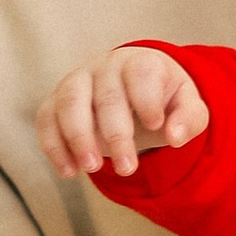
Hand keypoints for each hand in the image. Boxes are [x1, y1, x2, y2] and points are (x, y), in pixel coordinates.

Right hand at [39, 46, 209, 178]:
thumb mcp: (186, 106)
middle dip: (116, 134)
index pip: (141, 73)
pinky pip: (46, 119)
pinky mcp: (56, 101)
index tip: (155, 125)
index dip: (147, 99)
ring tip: (92, 169)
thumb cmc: (162, 100)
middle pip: (106, 96)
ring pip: (69, 102)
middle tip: (128, 169)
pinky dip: (53, 146)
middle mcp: (105, 67)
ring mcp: (77, 81)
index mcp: (141, 63)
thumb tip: (174, 137)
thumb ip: (189, 118)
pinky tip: (69, 172)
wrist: (133, 91)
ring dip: (78, 137)